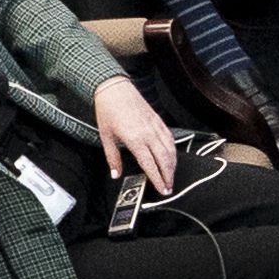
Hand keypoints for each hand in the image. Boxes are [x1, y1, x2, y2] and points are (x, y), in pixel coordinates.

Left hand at [91, 73, 180, 192]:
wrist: (114, 89)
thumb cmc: (108, 110)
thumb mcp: (106, 137)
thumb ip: (112, 158)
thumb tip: (115, 173)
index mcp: (134, 139)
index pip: (150, 164)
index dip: (157, 179)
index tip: (161, 189)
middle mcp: (148, 133)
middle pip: (164, 159)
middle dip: (168, 176)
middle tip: (169, 188)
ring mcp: (155, 126)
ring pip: (170, 149)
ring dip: (172, 165)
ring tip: (171, 176)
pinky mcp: (158, 120)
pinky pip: (170, 138)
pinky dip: (173, 150)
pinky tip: (172, 157)